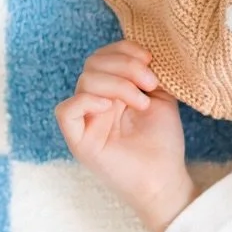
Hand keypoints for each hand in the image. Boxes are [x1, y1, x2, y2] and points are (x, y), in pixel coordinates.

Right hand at [54, 42, 195, 231]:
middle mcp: (95, 102)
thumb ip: (148, 74)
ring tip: (141, 103)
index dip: (125, 50)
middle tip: (150, 83)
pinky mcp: (78, 141)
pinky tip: (111, 107)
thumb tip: (143, 52)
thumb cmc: (163, 142)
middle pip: (92, 64)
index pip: (104, 55)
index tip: (151, 61)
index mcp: (112, 90)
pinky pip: (65, 110)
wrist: (166, 180)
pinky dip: (87, 100)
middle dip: (124, 66)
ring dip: (117, 84)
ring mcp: (85, 120)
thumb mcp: (161, 98)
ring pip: (84, 81)